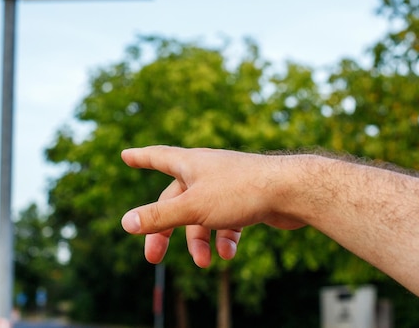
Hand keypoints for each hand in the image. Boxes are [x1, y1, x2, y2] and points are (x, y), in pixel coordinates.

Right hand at [120, 146, 305, 266]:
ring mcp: (227, 185)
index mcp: (190, 164)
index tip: (126, 155)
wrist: (293, 190)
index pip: (158, 156)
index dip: (140, 158)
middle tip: (153, 258)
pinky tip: (229, 254)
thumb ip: (159, 217)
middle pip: (176, 200)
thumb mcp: (193, 208)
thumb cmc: (241, 191)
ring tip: (206, 263)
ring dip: (200, 241)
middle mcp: (206, 171)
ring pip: (202, 215)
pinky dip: (224, 238)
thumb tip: (126, 223)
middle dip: (165, 231)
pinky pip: (226, 220)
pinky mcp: (246, 199)